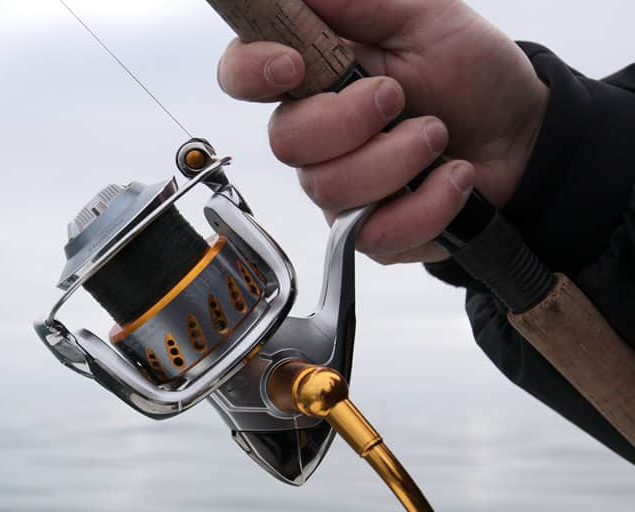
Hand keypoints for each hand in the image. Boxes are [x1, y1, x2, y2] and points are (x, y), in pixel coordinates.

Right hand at [216, 0, 548, 263]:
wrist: (525, 134)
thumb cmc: (471, 71)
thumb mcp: (422, 14)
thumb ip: (357, 1)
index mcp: (314, 74)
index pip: (242, 73)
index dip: (250, 72)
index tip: (291, 67)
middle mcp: (315, 134)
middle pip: (284, 141)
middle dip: (347, 121)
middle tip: (398, 98)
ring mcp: (339, 186)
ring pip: (329, 188)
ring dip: (398, 159)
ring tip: (439, 137)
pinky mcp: (369, 232)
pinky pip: (372, 234)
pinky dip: (427, 205)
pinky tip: (455, 179)